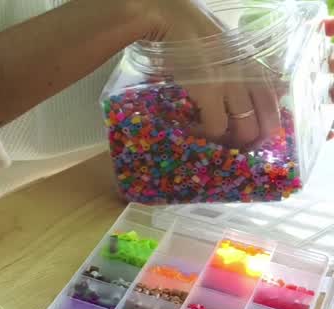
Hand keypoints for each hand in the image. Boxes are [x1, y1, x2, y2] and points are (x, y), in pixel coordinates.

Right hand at [146, 4, 333, 148]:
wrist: (175, 21)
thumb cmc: (196, 38)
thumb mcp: (227, 56)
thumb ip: (237, 75)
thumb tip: (239, 101)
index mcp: (256, 70)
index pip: (273, 108)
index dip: (264, 129)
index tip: (247, 138)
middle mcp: (250, 79)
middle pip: (263, 126)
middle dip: (248, 142)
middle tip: (228, 147)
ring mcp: (232, 86)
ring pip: (244, 131)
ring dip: (228, 142)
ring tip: (210, 141)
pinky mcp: (210, 93)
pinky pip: (216, 127)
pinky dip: (205, 134)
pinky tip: (193, 130)